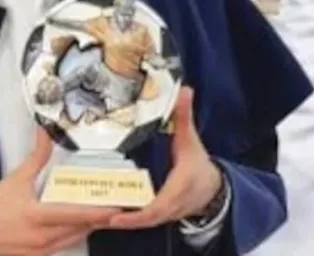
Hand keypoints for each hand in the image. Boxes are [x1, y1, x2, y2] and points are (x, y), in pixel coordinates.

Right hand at [0, 130, 120, 255]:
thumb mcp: (17, 179)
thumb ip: (37, 157)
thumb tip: (45, 134)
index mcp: (35, 216)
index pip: (73, 215)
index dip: (97, 213)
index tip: (115, 207)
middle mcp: (40, 237)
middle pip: (79, 229)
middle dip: (98, 218)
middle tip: (116, 206)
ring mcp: (39, 251)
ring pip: (74, 239)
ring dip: (87, 227)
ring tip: (101, 214)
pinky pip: (63, 247)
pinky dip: (73, 236)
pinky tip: (78, 225)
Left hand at [107, 87, 222, 228]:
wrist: (213, 188)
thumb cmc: (198, 164)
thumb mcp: (190, 139)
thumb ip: (184, 116)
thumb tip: (184, 90)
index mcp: (178, 187)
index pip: (159, 206)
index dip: (140, 214)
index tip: (120, 216)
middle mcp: (172, 205)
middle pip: (148, 219)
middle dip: (127, 221)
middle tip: (103, 218)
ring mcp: (167, 213)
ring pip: (145, 223)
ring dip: (126, 222)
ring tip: (101, 218)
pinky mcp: (162, 215)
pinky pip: (145, 221)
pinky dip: (131, 221)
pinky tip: (111, 217)